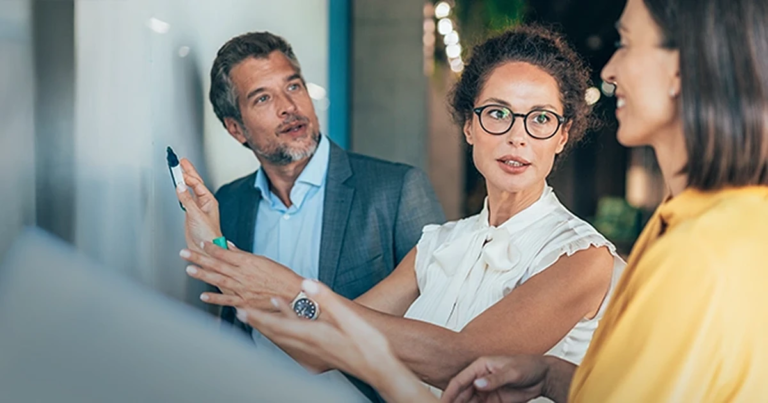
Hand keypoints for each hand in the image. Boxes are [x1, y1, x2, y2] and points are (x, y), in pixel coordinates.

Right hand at [175, 158, 221, 252]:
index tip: (178, 166)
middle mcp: (204, 203)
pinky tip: (179, 187)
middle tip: (181, 161)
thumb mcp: (196, 215)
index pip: (196, 183)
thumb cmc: (208, 235)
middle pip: (195, 183)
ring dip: (185, 179)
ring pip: (190, 189)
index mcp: (209, 201)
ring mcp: (197, 208)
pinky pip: (185, 198)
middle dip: (188, 171)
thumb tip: (180, 186)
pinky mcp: (191, 214)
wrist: (206, 250)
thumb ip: (187, 200)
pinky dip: (181, 191)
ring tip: (179, 170)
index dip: (187, 175)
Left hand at [180, 242, 302, 310]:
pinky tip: (204, 296)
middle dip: (199, 258)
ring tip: (189, 270)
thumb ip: (244, 255)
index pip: (226, 253)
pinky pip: (228, 300)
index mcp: (249, 262)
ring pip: (219, 280)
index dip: (212, 248)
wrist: (294, 294)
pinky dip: (216, 298)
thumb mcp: (264, 261)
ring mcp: (243, 289)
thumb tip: (230, 247)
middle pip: (217, 265)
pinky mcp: (246, 302)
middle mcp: (243, 275)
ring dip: (203, 275)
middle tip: (184, 253)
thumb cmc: (282, 277)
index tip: (201, 243)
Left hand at [240, 280, 434, 402]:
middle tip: (239, 312)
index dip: (258, 317)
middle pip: (275, 334)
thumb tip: (307, 283)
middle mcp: (309, 347)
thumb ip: (327, 299)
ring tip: (257, 315)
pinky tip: (289, 324)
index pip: (278, 325)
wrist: (379, 368)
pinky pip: (294, 343)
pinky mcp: (319, 357)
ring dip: (269, 328)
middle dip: (257, 322)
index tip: (242, 310)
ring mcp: (314, 354)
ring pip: (283, 339)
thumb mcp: (349, 317)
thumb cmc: (367, 344)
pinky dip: (285, 331)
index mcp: (314, 335)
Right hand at [441, 356, 551, 402]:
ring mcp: (485, 390)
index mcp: (480, 366)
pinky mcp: (492, 400)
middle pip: (461, 393)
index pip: (459, 380)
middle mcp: (480, 378)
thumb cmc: (528, 366)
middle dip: (453, 402)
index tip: (442, 402)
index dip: (449, 392)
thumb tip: (478, 384)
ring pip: (468, 401)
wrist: (543, 377)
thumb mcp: (512, 372)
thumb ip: (495, 379)